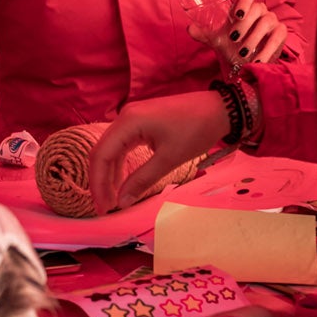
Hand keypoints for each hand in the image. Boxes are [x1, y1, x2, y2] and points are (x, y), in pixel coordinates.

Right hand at [90, 91, 227, 212]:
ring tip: (112, 198)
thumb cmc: (195, 130)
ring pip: (111, 149)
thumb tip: (121, 202)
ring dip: (110, 173)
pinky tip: (123, 181)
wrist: (219, 109)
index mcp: (129, 122)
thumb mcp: (169, 159)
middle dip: (101, 181)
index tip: (103, 207)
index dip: (98, 183)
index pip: (101, 155)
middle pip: (102, 152)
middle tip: (105, 207)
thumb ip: (142, 180)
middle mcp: (125, 116)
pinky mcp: (141, 121)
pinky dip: (120, 163)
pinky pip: (123, 144)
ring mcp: (132, 117)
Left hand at [191, 0, 288, 67]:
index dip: (244, 1)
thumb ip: (203, 33)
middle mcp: (260, 10)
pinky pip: (276, 38)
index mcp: (245, 7)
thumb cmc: (232, 45)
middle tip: (233, 38)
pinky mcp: (280, 33)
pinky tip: (257, 61)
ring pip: (266, 22)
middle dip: (245, 23)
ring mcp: (272, 21)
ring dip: (254, 38)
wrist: (247, 61)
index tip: (236, 14)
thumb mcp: (217, 39)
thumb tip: (190, 28)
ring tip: (242, 52)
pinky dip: (266, 51)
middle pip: (257, 8)